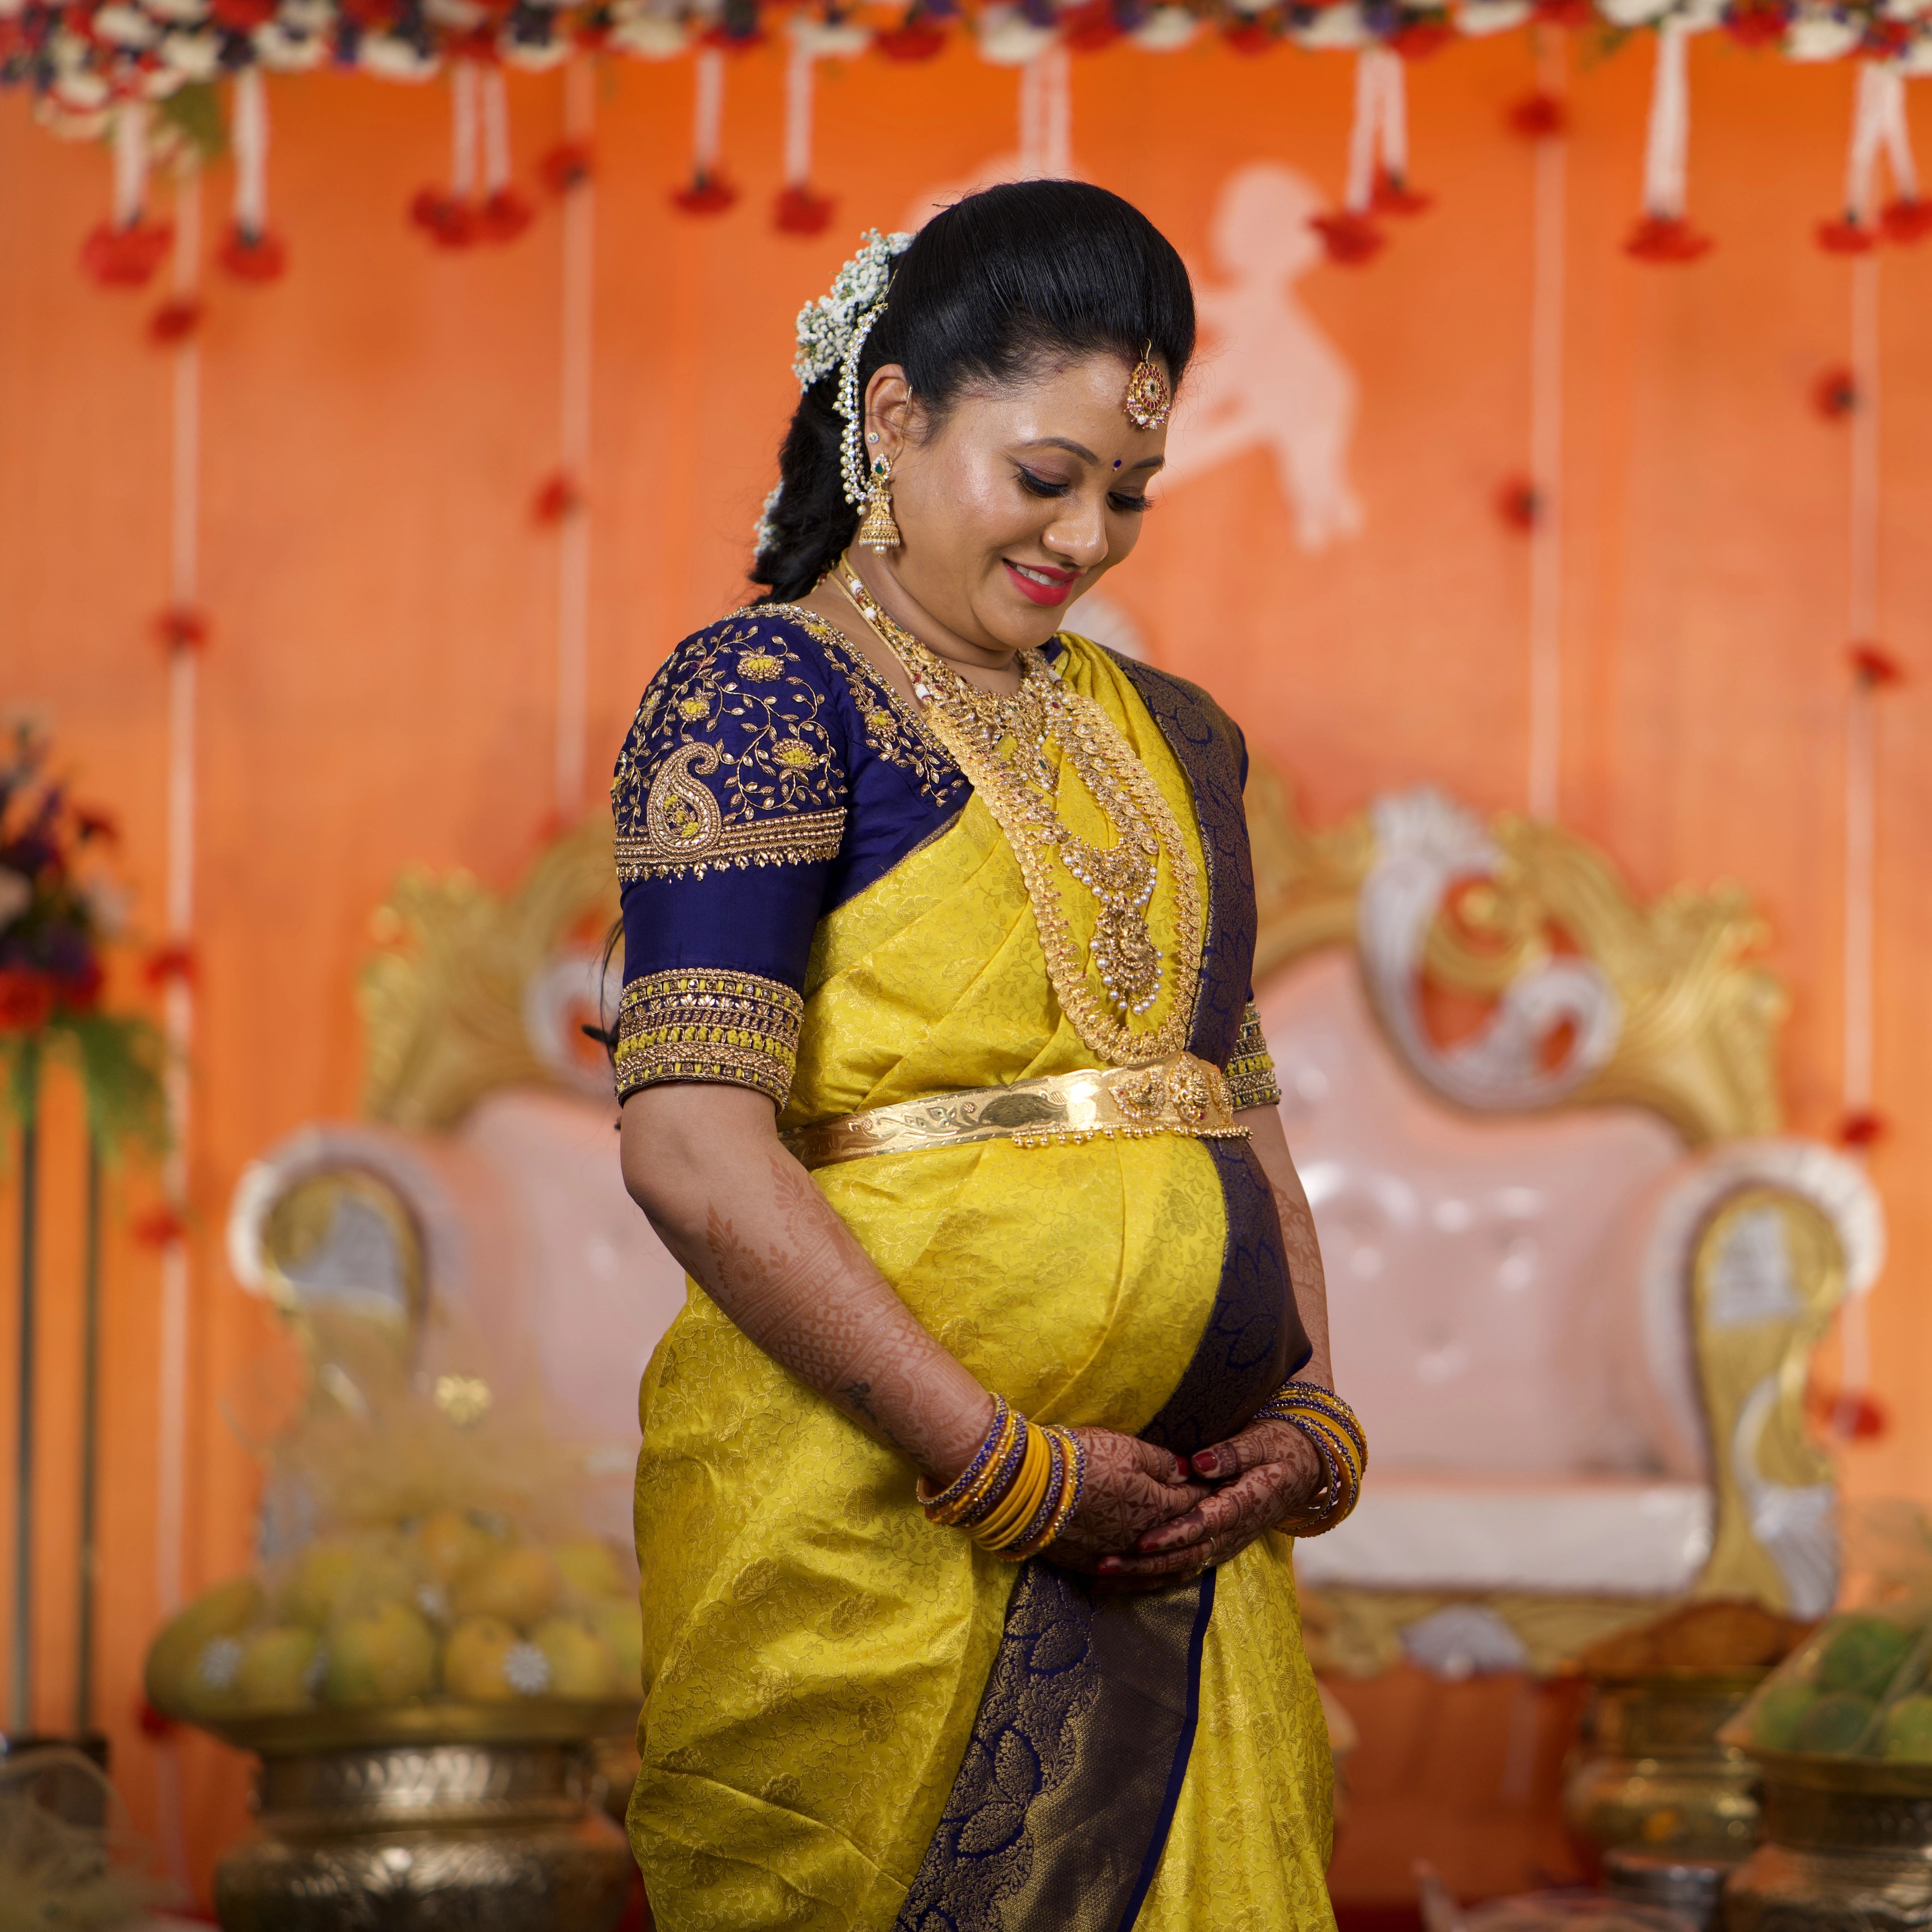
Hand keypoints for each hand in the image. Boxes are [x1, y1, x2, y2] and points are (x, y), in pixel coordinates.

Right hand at [1037, 1427, 1204, 1587]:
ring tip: (1183, 1562)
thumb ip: (1162, 1463)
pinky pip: (1121, 1579)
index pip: (1193, 1500)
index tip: (1217, 1488)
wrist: (1031, 1488)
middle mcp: (1143, 1539)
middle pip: (1179, 1538)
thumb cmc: (1084, 1460)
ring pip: (1154, 1566)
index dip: (1206, 1491)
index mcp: (1159, 1506)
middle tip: (1210, 1524)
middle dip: (1196, 1529)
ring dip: (1169, 1561)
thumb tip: (1188, 1470)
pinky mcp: (1090, 1565)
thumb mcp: (1128, 1449)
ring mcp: (1117, 1556)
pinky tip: (1132, 1578)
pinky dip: (1132, 1578)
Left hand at [1091, 1419, 1322, 1585]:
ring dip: (1142, 1576)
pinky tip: (1123, 1581)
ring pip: (1182, 1568)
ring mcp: (1226, 1542)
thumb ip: (1232, 1452)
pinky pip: (1185, 1567)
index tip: (1142, 1541)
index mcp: (1244, 1505)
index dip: (1173, 1535)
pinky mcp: (1218, 1544)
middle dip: (1144, 1564)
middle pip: (1186, 1556)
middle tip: (1104, 1564)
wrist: (1306, 1465)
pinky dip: (1154, 1577)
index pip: (1204, 1525)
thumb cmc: (1280, 1445)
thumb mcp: (1262, 1441)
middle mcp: (1234, 1531)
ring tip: (1101, 1578)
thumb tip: (1200, 1463)